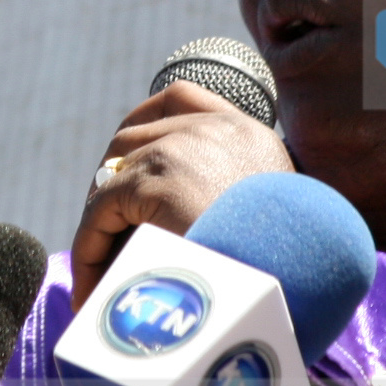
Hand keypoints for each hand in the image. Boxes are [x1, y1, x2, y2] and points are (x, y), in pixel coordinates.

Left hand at [70, 82, 294, 308]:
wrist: (296, 287)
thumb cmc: (284, 274)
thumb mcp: (262, 219)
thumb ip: (220, 198)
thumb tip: (161, 219)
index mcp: (249, 136)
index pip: (181, 99)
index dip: (144, 126)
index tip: (124, 163)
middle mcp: (218, 129)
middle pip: (135, 135)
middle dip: (113, 180)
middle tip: (104, 230)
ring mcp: (185, 148)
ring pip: (113, 174)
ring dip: (100, 220)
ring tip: (95, 267)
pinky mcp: (157, 179)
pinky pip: (101, 209)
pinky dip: (89, 246)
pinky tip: (92, 285)